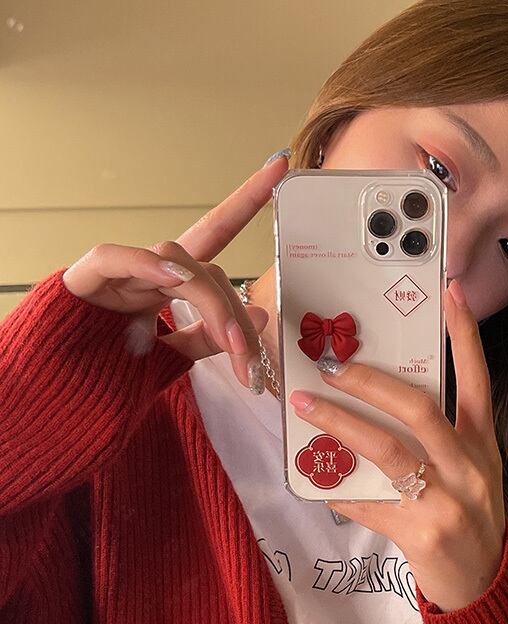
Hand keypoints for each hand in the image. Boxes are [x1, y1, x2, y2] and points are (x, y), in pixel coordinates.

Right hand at [61, 154, 290, 390]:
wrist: (55, 401)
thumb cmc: (109, 377)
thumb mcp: (172, 359)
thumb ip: (210, 337)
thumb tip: (258, 315)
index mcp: (166, 286)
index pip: (211, 241)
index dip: (244, 203)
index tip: (280, 166)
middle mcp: (147, 273)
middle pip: (206, 271)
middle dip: (235, 314)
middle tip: (251, 358)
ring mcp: (118, 274)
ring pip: (175, 264)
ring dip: (210, 303)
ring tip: (231, 344)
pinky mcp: (82, 281)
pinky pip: (115, 259)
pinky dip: (147, 266)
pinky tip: (176, 280)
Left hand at [288, 278, 506, 612]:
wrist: (482, 581)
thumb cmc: (468, 514)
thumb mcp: (468, 469)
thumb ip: (438, 438)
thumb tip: (377, 404)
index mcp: (483, 443)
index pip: (477, 379)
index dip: (465, 335)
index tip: (449, 291)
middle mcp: (469, 465)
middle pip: (419, 409)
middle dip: (371, 382)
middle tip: (332, 364)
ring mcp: (448, 500)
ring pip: (388, 450)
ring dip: (341, 424)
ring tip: (305, 407)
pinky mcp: (423, 533)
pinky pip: (370, 504)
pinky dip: (340, 490)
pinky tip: (316, 481)